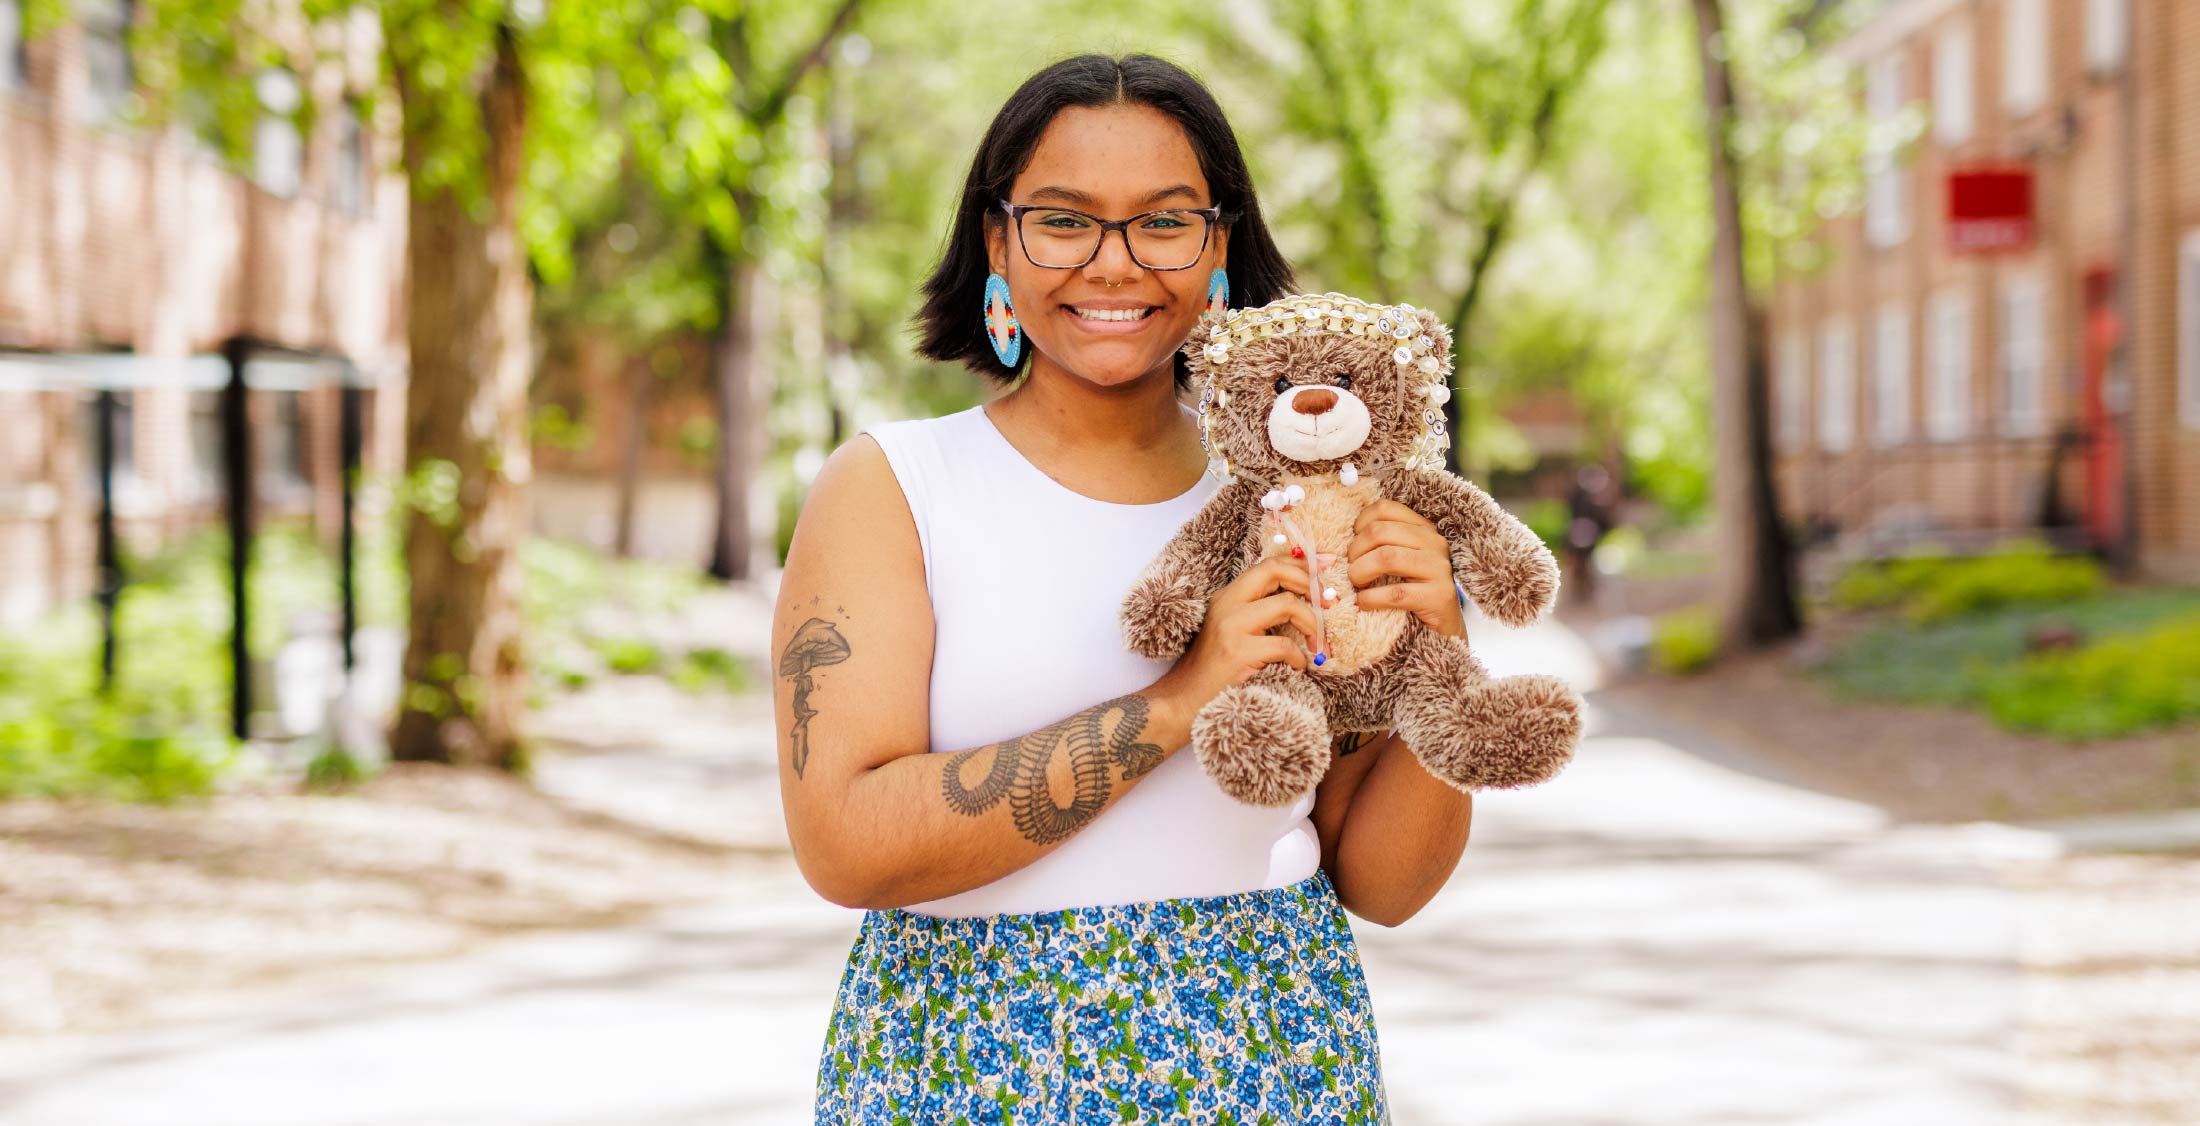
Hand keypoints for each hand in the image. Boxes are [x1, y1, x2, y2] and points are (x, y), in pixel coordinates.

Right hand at [1154, 556, 1320, 713]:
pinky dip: (1299, 657)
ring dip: (1312, 624)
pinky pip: (1284, 645)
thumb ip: (1258, 611)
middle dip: (1308, 583)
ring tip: (1317, 645)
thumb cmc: (1215, 670)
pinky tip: (1298, 667)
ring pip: (1287, 604)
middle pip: (1274, 571)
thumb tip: (1304, 598)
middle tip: (1327, 604)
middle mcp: (1227, 604)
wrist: (1183, 701)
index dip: (1300, 563)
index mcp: (1227, 596)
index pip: (1267, 564)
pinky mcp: (1238, 653)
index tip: (1326, 565)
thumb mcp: (1232, 630)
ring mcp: (1231, 627)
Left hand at [1345, 499, 1465, 638]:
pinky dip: (1371, 598)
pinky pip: (1395, 593)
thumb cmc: (1411, 595)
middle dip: (1355, 551)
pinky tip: (1364, 603)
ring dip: (1360, 572)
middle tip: (1351, 570)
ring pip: (1387, 557)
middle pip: (1380, 531)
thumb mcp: (1398, 563)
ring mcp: (1439, 569)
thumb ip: (1378, 545)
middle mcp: (1434, 543)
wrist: (1442, 631)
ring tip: (1356, 585)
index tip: (1353, 546)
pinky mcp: (1439, 596)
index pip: (1384, 508)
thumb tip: (1338, 543)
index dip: (1359, 524)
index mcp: (1423, 529)